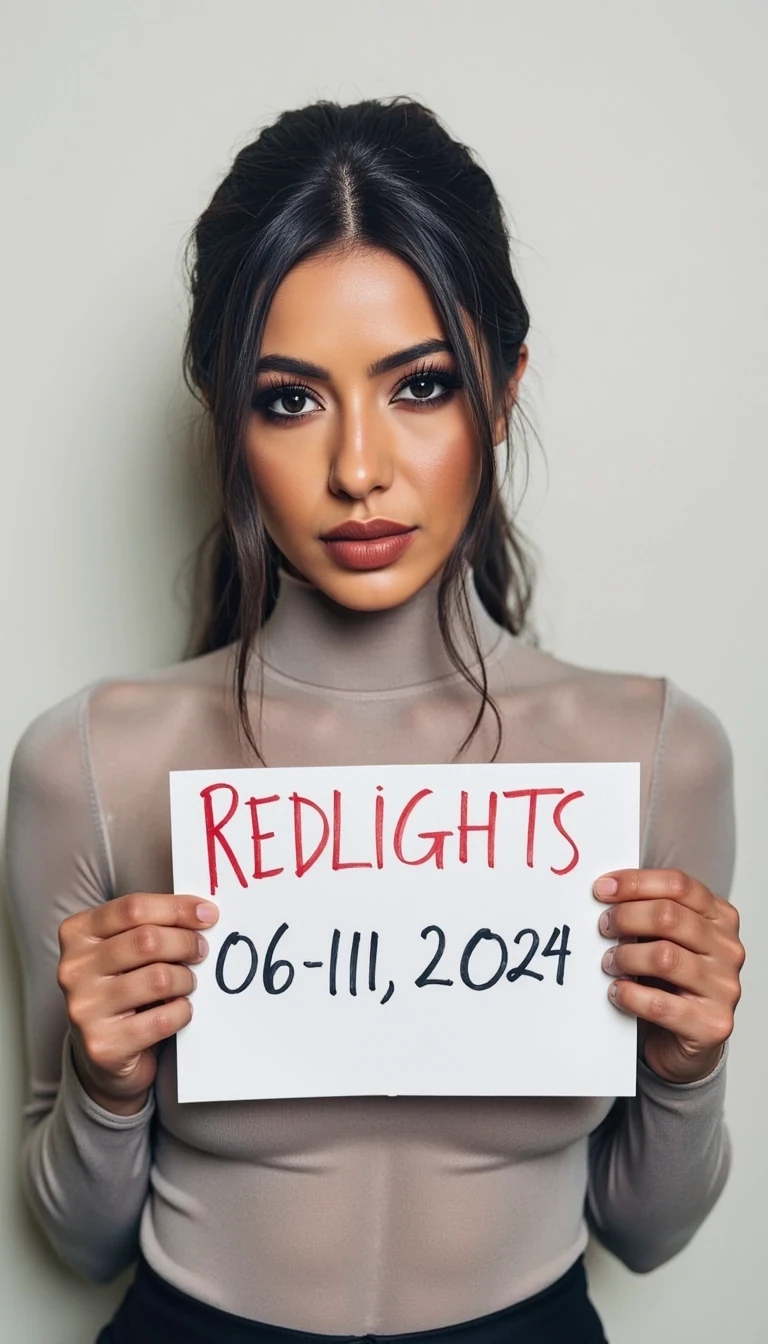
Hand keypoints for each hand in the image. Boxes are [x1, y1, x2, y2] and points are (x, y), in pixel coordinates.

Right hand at [57, 893, 218, 1114]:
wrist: (103, 1052)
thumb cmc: (122, 987)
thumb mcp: (125, 948)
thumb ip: (152, 925)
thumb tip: (202, 913)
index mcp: (77, 934)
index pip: (133, 908)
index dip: (177, 908)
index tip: (207, 914)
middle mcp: (74, 969)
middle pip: (147, 940)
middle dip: (186, 943)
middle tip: (201, 950)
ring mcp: (85, 1008)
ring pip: (158, 978)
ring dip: (185, 980)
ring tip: (186, 983)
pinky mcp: (103, 1045)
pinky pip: (163, 1019)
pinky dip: (182, 1012)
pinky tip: (178, 1010)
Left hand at [593, 869, 744, 1083]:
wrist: (682, 1042)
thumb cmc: (670, 984)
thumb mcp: (665, 940)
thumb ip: (648, 914)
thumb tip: (606, 894)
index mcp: (719, 918)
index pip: (679, 885)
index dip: (636, 883)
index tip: (603, 888)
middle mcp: (727, 949)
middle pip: (669, 916)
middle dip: (625, 917)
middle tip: (603, 927)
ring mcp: (724, 987)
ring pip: (664, 957)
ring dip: (625, 957)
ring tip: (609, 963)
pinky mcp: (711, 1023)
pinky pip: (660, 1003)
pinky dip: (630, 995)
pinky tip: (617, 992)